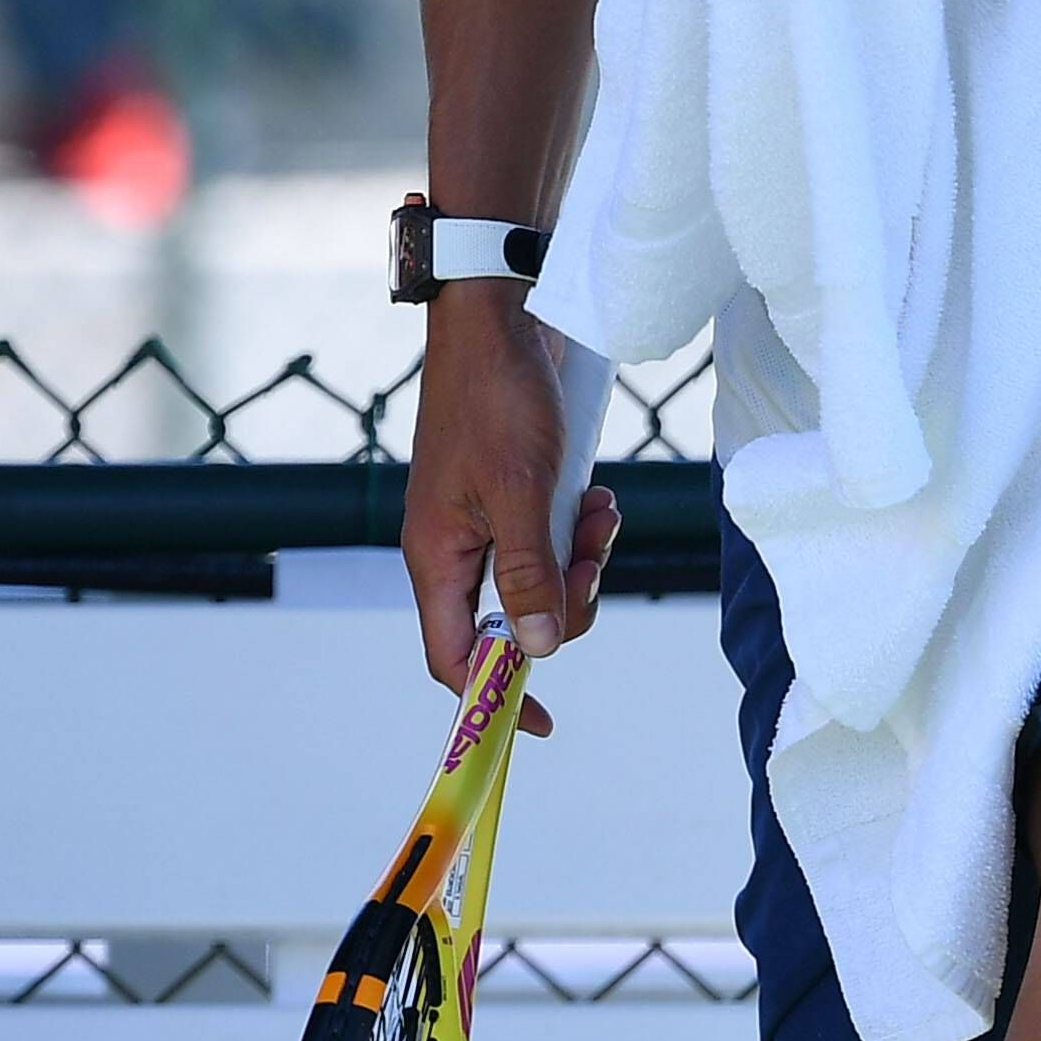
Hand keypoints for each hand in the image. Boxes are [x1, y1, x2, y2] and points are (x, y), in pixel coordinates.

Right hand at [398, 284, 617, 724]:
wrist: (497, 316)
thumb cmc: (499, 397)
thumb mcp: (523, 490)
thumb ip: (529, 574)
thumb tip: (537, 653)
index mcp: (438, 555)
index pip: (455, 655)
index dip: (493, 698)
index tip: (544, 724)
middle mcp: (453, 547)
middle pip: (511, 621)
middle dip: (564, 603)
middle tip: (594, 559)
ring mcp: (481, 521)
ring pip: (539, 581)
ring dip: (580, 560)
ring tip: (602, 514)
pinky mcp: (509, 496)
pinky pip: (550, 542)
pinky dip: (580, 531)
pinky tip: (599, 498)